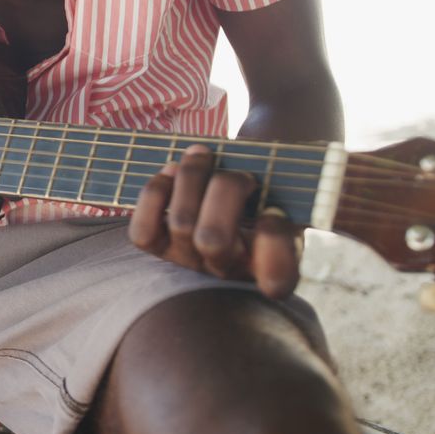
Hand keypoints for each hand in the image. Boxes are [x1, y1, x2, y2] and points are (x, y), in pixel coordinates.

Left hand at [128, 144, 301, 297]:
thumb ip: (292, 189)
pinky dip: (155, 193)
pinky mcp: (159, 247)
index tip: (275, 211)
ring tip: (203, 155)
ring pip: (180, 223)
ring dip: (192, 176)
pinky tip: (171, 173)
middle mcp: (229, 270)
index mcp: (274, 266)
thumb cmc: (269, 187)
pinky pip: (142, 232)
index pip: (276, 278)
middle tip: (241, 173)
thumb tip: (271, 186)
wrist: (234, 189)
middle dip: (226, 189)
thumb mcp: (292, 190)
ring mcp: (190, 260)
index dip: (273, 240)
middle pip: (213, 239)